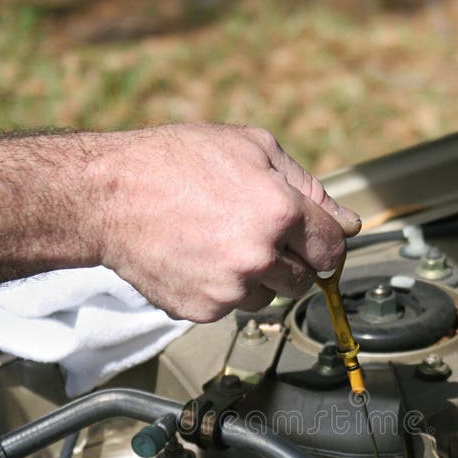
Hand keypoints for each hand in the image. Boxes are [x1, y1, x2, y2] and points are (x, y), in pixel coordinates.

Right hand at [92, 124, 360, 321]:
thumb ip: (308, 187)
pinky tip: (198, 257)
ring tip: (218, 241)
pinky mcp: (203, 311)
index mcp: (280, 213)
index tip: (313, 241)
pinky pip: (231, 307)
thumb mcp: (252, 147)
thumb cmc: (176, 162)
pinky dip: (222, 289)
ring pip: (267, 296)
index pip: (334, 248)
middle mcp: (259, 258)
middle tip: (253, 232)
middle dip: (289, 259)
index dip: (325, 242)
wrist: (108, 196)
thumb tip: (349, 222)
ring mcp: (230, 289)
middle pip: (304, 279)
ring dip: (256, 277)